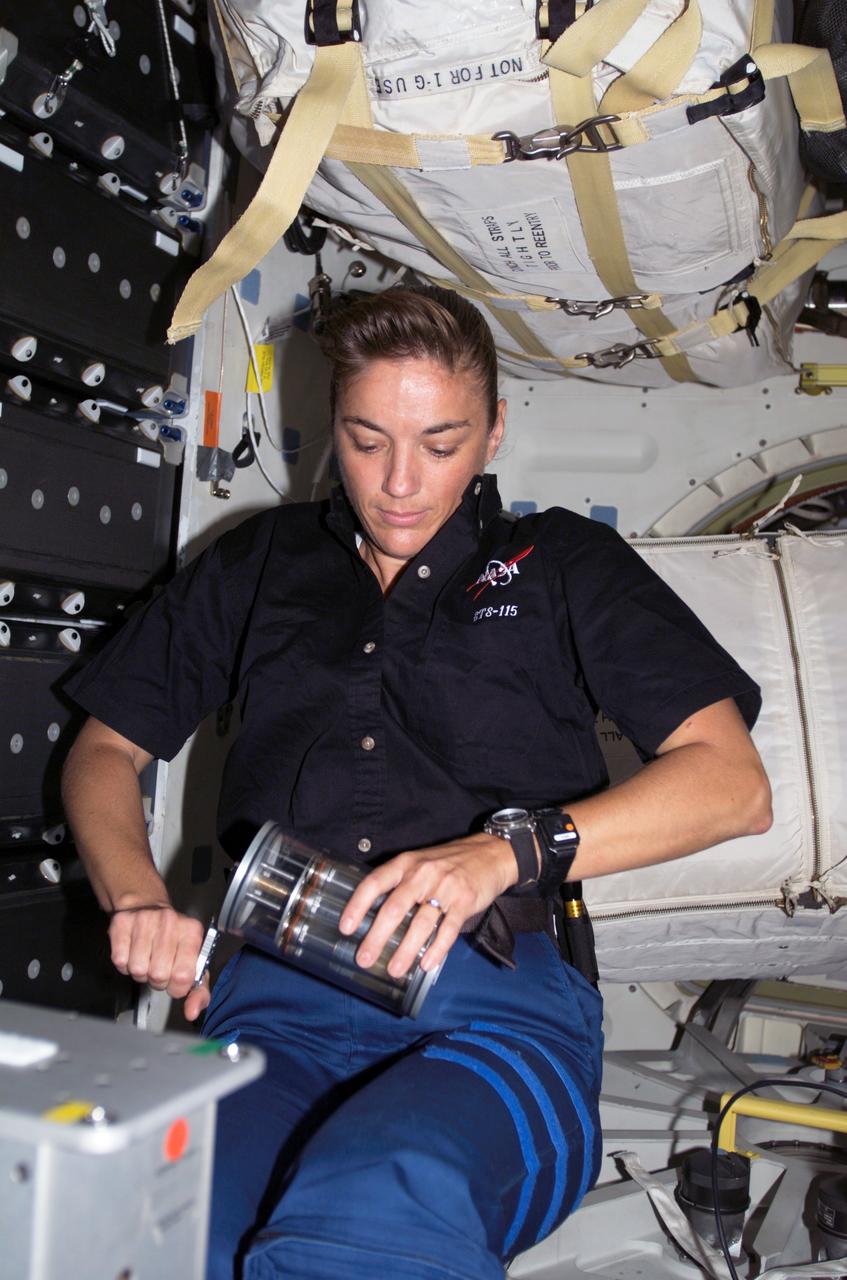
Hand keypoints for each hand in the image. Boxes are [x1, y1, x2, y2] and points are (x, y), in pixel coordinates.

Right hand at [109, 904, 209, 1021]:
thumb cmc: (172, 939)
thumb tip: (192, 1012)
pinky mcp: (121, 923)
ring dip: (140, 972)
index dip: (176, 987)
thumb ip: (199, 990)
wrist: (145, 906)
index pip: (183, 976)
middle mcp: (169, 922)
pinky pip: (119, 961)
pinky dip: (125, 964)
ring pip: (138, 970)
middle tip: (159, 967)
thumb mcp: (193, 961)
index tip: (175, 980)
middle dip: (157, 980)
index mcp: (192, 931)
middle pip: (158, 975)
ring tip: (146, 958)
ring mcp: (144, 920)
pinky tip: (132, 952)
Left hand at [338, 833, 517, 978]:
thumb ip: (399, 883)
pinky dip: (437, 948)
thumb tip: (373, 916)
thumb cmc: (448, 863)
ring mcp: (445, 887)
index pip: (375, 883)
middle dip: (377, 936)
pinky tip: (427, 964)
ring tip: (394, 969)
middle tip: (364, 958)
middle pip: (395, 907)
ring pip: (421, 922)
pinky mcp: (465, 901)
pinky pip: (448, 929)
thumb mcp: (419, 863)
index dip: (357, 905)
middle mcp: (422, 873)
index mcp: (406, 864)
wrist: (490, 854)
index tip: (346, 927)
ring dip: (406, 949)